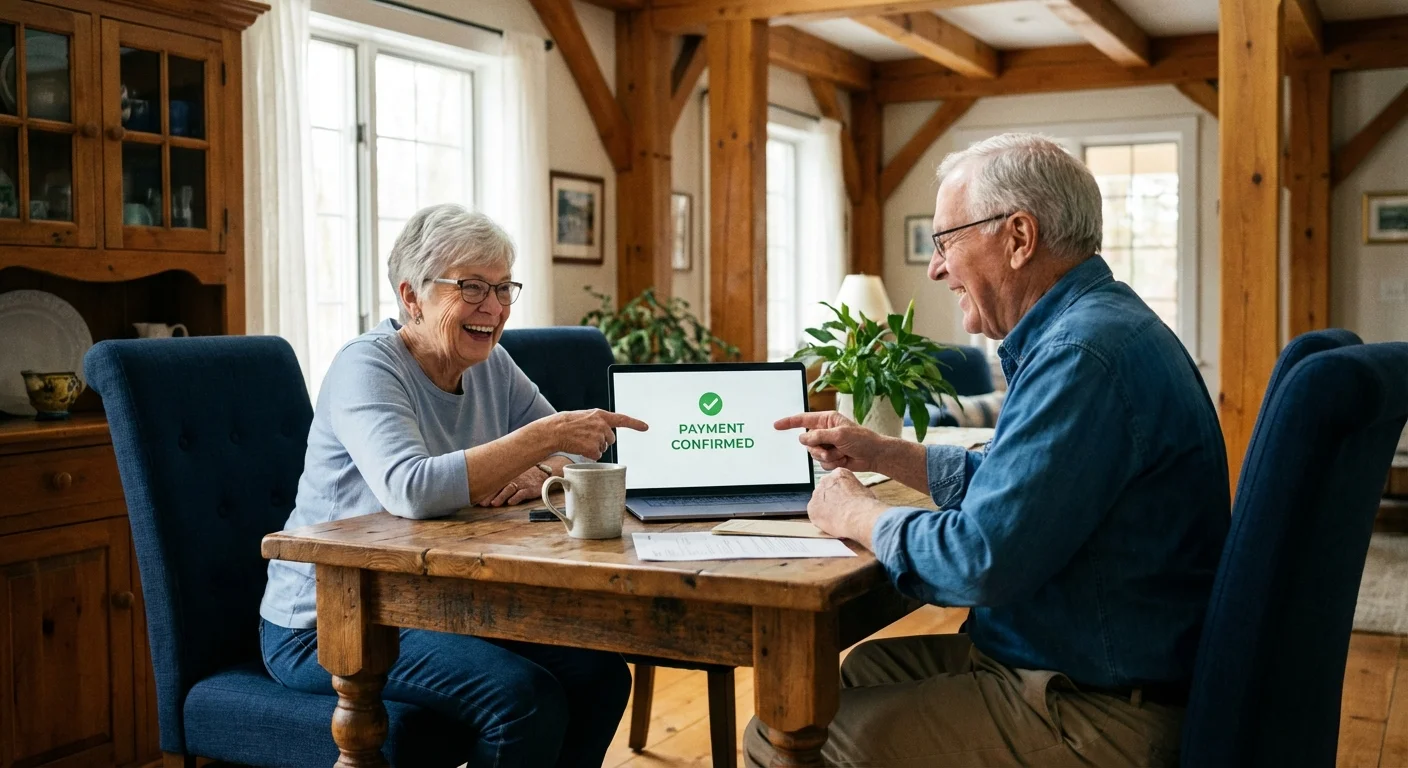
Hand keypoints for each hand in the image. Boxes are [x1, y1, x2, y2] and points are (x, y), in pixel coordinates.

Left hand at [477, 465, 547, 506]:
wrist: (542, 473)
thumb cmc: (523, 476)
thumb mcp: (510, 475)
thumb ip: (498, 481)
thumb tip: (481, 492)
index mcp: (505, 476)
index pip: (492, 482)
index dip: (483, 490)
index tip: (474, 497)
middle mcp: (511, 479)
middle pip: (498, 486)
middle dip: (489, 495)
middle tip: (482, 503)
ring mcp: (521, 484)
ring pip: (509, 489)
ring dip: (501, 496)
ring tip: (494, 504)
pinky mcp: (529, 489)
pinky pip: (522, 493)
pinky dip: (516, 497)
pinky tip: (511, 502)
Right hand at [539, 409, 648, 459]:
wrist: (554, 430)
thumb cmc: (567, 423)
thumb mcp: (585, 416)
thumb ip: (598, 421)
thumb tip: (606, 431)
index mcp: (601, 415)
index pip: (622, 419)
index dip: (635, 424)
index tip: (645, 427)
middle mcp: (602, 425)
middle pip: (610, 439)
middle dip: (602, 441)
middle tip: (586, 438)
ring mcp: (598, 437)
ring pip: (602, 448)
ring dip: (594, 448)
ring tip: (580, 441)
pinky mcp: (593, 448)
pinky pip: (596, 456)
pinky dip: (589, 455)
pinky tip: (579, 448)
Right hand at [774, 411, 892, 471]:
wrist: (874, 455)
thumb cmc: (862, 440)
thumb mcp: (839, 435)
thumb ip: (819, 436)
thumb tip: (803, 438)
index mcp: (827, 420)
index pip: (803, 419)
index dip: (789, 422)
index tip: (776, 425)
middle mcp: (825, 431)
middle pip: (808, 441)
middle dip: (818, 448)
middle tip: (831, 448)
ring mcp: (827, 444)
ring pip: (814, 454)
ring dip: (827, 456)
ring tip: (842, 454)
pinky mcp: (831, 456)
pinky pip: (821, 462)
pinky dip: (832, 463)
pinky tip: (844, 459)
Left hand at [808, 468, 888, 547]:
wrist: (859, 516)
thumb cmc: (865, 506)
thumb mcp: (863, 490)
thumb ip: (852, 490)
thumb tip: (853, 496)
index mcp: (839, 474)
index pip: (835, 481)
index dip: (840, 492)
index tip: (845, 500)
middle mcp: (825, 481)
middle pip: (825, 490)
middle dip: (831, 500)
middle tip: (840, 510)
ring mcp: (817, 495)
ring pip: (819, 502)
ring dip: (825, 510)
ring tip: (838, 519)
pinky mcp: (812, 509)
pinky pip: (814, 515)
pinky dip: (821, 520)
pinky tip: (832, 523)